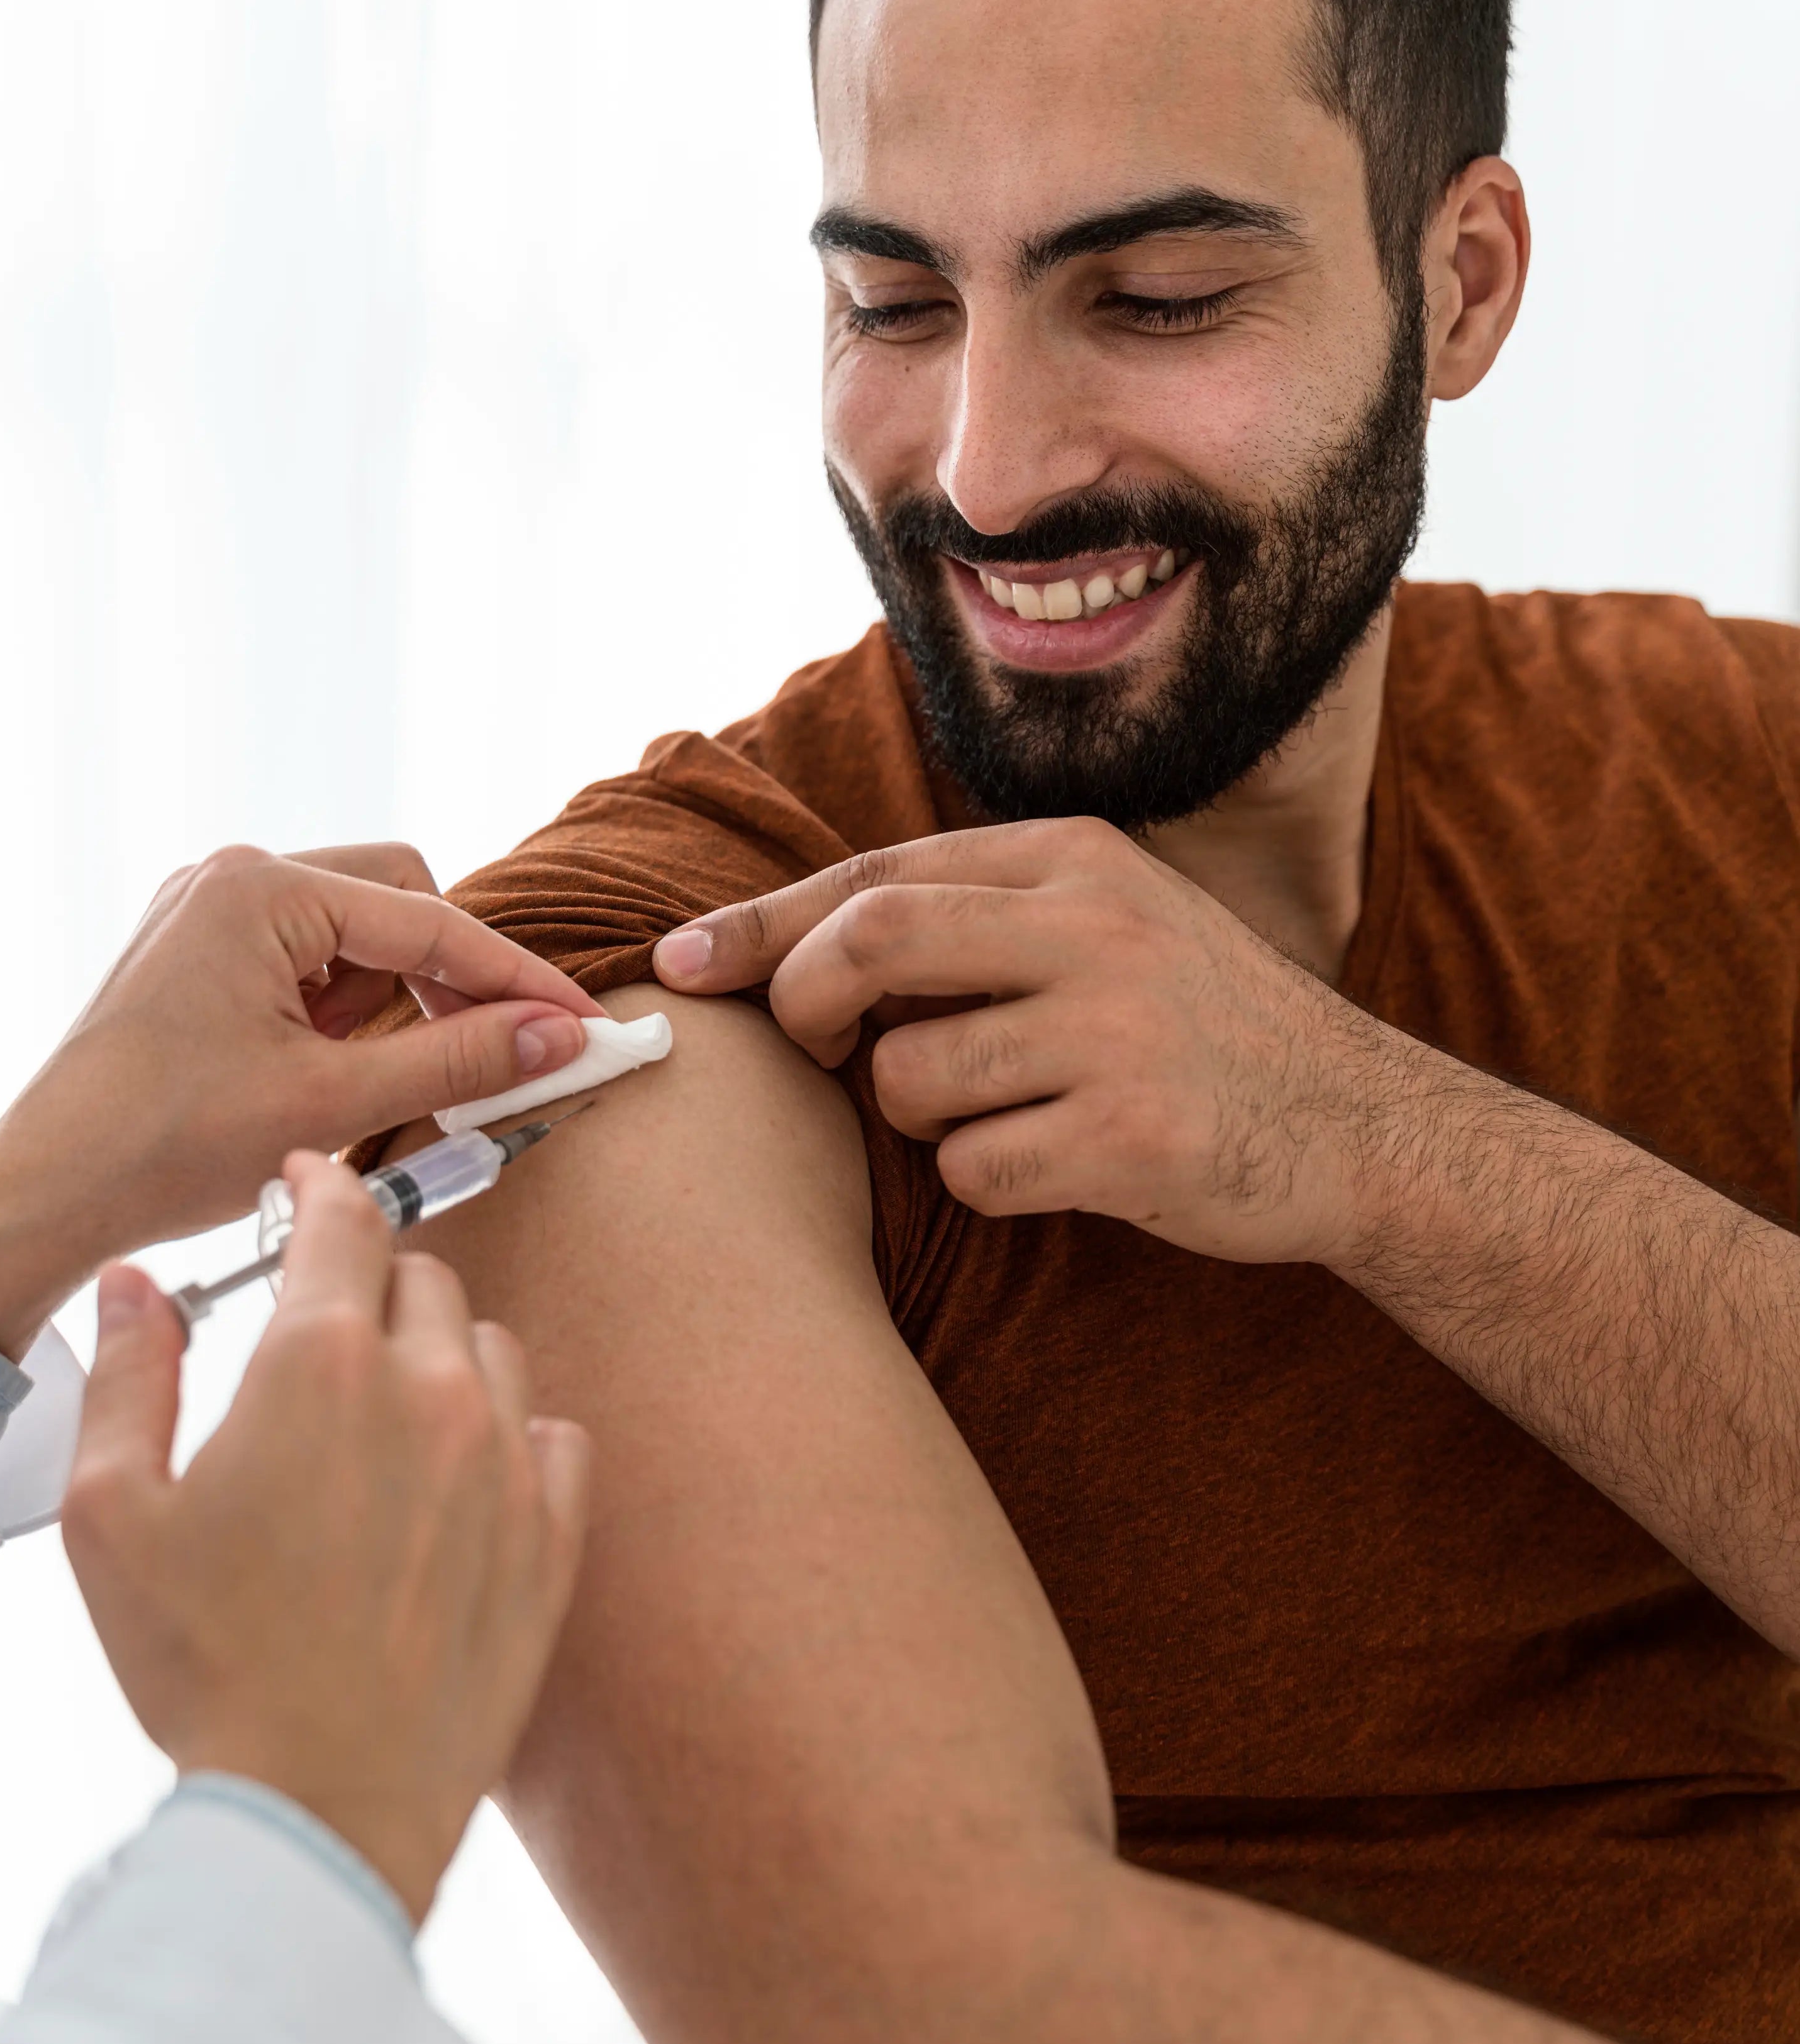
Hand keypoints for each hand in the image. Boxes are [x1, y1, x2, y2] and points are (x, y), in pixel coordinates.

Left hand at [0, 840, 601, 1355]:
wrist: (44, 1194)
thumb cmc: (162, 1147)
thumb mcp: (330, 1106)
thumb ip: (458, 1063)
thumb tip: (559, 1038)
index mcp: (259, 890)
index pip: (433, 923)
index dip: (520, 982)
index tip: (586, 1027)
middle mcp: (233, 878)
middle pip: (401, 904)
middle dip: (453, 983)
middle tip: (502, 1058)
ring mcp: (211, 912)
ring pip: (360, 935)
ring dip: (397, 1003)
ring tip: (390, 1082)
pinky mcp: (202, 954)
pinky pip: (310, 961)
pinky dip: (346, 1014)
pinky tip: (339, 1074)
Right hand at [62, 1155, 587, 1923]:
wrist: (319, 1807)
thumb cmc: (205, 1664)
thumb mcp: (112, 1514)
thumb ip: (130, 1375)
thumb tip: (139, 1283)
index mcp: (320, 1365)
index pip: (345, 1221)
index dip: (325, 1187)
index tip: (311, 1184)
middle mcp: (430, 1392)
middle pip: (422, 1279)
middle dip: (371, 1285)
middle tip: (326, 1333)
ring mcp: (505, 1464)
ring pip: (492, 1350)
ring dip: (442, 1356)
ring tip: (388, 1415)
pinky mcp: (555, 1538)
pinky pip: (557, 1435)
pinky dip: (513, 1434)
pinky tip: (465, 1476)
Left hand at [654, 819, 1399, 1266]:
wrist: (1361, 1126)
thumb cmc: (1204, 1030)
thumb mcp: (1113, 923)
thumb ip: (986, 913)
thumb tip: (805, 940)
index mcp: (1076, 860)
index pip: (878, 874)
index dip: (764, 923)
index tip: (682, 962)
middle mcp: (1095, 927)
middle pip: (871, 944)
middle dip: (804, 1004)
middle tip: (812, 1054)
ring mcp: (1116, 1032)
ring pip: (914, 1079)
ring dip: (918, 1117)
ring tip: (996, 1115)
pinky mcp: (1133, 1136)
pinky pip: (977, 1171)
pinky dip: (985, 1183)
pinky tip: (1056, 1168)